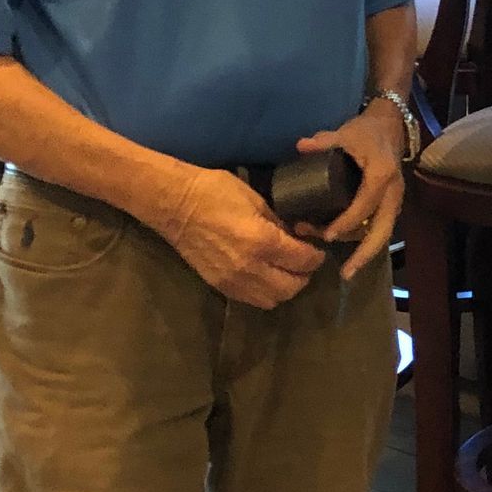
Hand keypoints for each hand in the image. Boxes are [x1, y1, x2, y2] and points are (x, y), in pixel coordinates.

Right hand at [157, 165, 326, 307]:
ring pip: (272, 300)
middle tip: (305, 261)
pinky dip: (264, 292)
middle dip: (304, 275)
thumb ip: (279, 223)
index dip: (316, 256)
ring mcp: (233, 280)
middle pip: (291, 287)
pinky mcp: (219, 286)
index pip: (302, 260)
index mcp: (262, 241)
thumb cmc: (215, 191)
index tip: (317, 249)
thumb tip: (296, 236)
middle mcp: (250, 267)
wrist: (174, 204)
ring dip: (285, 288)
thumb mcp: (257, 199)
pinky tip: (265, 276)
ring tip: (286, 271)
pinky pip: (251, 300)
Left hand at [295, 105, 404, 279]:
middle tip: (346, 274)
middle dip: (365, 255)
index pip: (364, 205)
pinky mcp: (390, 206)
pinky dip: (364, 242)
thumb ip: (323, 141)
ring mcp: (394, 201)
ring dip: (361, 251)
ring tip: (343, 267)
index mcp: (381, 176)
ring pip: (381, 234)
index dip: (346, 222)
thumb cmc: (367, 132)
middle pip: (382, 231)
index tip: (327, 235)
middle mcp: (392, 193)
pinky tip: (347, 251)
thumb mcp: (346, 132)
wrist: (390, 127)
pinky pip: (379, 229)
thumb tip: (300, 146)